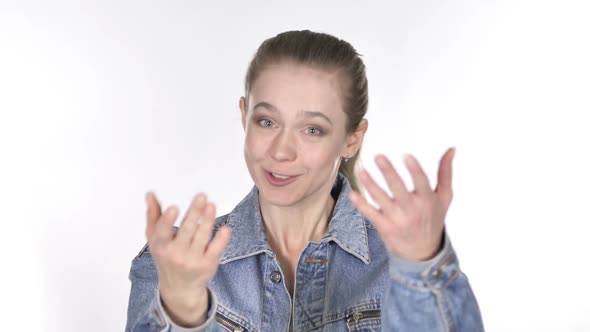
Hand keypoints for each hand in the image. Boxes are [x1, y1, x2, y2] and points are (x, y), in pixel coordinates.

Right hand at [145, 192, 231, 325]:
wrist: (180, 288)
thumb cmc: (167, 257)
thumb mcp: (155, 239)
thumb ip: (153, 216)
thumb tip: (150, 194)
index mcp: (161, 246)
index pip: (163, 232)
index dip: (168, 220)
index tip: (174, 207)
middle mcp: (176, 254)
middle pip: (187, 231)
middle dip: (194, 213)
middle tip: (201, 196)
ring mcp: (193, 260)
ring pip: (202, 237)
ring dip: (208, 220)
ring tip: (211, 205)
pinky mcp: (208, 264)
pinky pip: (216, 250)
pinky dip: (221, 239)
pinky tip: (226, 228)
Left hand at [348, 147, 455, 261]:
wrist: (423, 251)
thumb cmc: (433, 218)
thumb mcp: (443, 197)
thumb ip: (445, 173)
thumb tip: (451, 149)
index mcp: (427, 200)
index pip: (421, 182)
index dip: (414, 169)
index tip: (405, 155)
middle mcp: (412, 210)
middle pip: (398, 189)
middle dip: (388, 172)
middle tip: (378, 156)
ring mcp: (397, 219)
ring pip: (381, 199)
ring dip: (370, 184)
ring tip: (361, 170)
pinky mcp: (385, 227)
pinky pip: (371, 214)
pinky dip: (361, 204)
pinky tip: (352, 193)